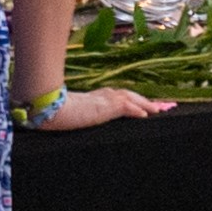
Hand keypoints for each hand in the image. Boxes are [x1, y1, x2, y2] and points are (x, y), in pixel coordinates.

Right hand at [24, 85, 168, 130]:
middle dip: (146, 101)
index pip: (122, 96)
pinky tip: (146, 115)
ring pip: (131, 99)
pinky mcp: (104, 106)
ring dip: (147, 104)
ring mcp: (105, 99)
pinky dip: (136, 110)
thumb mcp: (77, 112)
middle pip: (130, 95)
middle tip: (161, 107)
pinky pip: (125, 107)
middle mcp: (104, 94)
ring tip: (159, 110)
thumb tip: (87, 115)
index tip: (148, 105)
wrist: (50, 110)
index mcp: (99, 96)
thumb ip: (86, 112)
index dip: (136, 100)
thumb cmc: (58, 112)